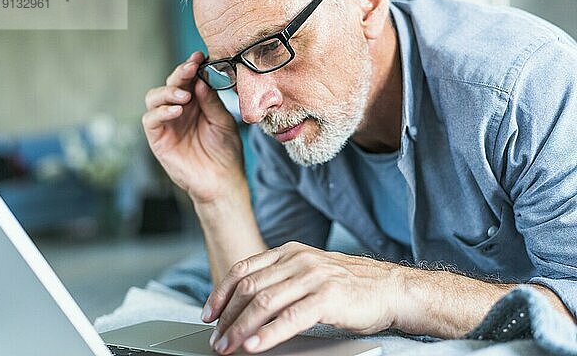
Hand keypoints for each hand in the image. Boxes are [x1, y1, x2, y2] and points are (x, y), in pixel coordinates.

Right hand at [142, 52, 243, 203]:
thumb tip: (200, 80)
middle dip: (180, 73)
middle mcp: (179, 110)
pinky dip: (161, 111)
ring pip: (154, 97)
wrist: (222, 181)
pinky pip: (151, 119)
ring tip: (184, 95)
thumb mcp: (224, 122)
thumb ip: (211, 101)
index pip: (188, 79)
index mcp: (196, 103)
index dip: (191, 66)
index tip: (200, 56)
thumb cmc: (226, 152)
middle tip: (191, 67)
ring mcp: (167, 124)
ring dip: (168, 91)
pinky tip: (177, 110)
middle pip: (170, 83)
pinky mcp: (158, 139)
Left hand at [201, 242, 400, 353]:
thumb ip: (280, 279)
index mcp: (289, 251)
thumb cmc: (348, 284)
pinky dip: (268, 334)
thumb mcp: (308, 271)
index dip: (221, 293)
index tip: (208, 314)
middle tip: (216, 339)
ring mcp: (313, 276)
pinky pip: (290, 318)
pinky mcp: (328, 297)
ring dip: (241, 328)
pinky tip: (255, 346)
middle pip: (249, 287)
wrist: (389, 288)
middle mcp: (298, 260)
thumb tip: (246, 304)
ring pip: (265, 302)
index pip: (244, 269)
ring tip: (229, 346)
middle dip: (227, 316)